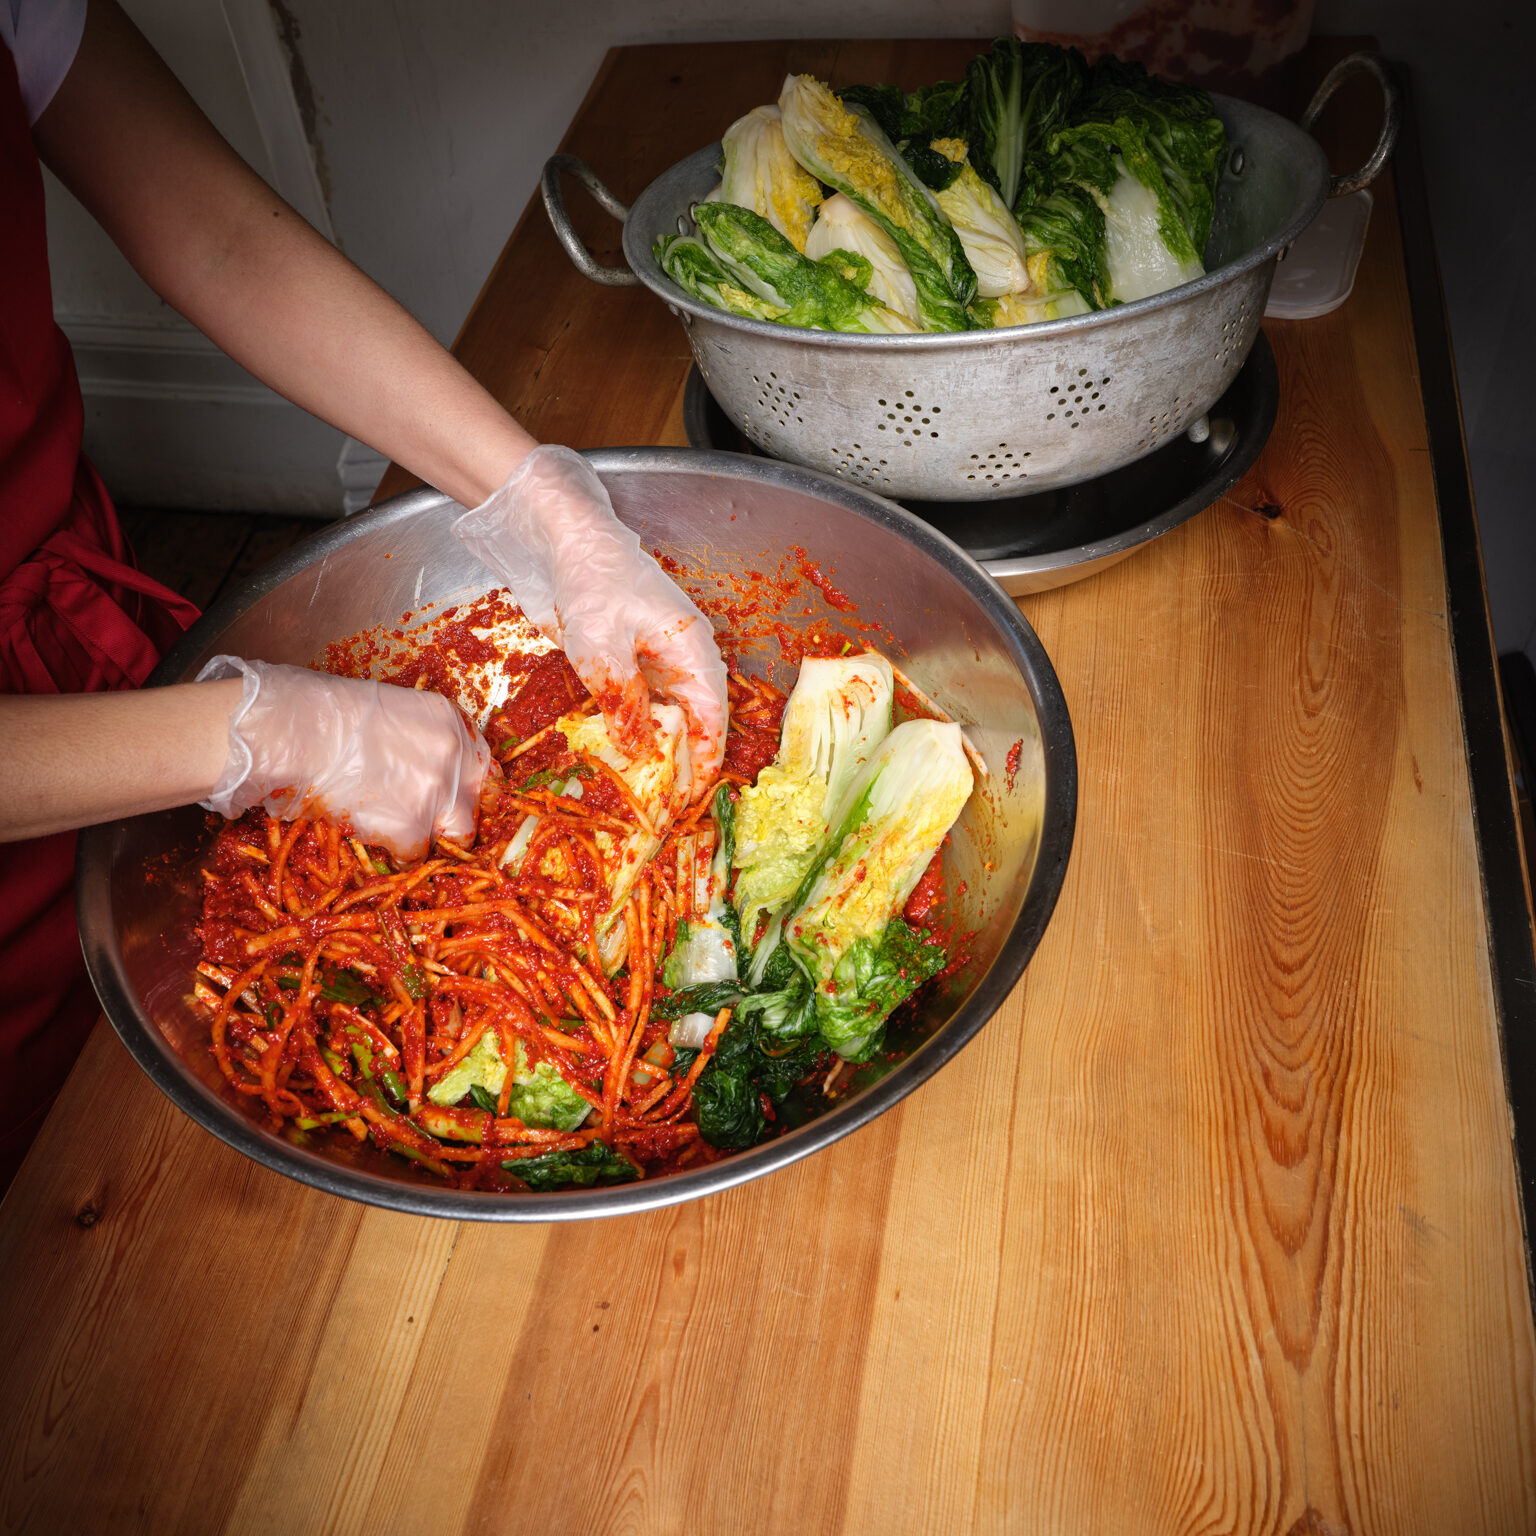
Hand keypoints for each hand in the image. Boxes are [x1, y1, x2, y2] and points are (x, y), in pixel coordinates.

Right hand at [196, 658, 489, 860]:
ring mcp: (437, 793)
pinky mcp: (412, 827)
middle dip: (455, 815)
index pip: (480, 763)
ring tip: (394, 828)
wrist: (293, 733)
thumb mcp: (387, 709)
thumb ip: (416, 738)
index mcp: (448, 719)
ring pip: (457, 834)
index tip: (452, 797)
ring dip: (430, 836)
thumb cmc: (320, 715)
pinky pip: (416, 853)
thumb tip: (417, 765)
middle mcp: (453, 755)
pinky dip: (394, 850)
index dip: (464, 785)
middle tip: (424, 818)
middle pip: (477, 801)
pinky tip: (368, 832)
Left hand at [452, 445, 728, 787]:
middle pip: (694, 723)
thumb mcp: (602, 648)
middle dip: (680, 763)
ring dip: (654, 749)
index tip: (690, 799)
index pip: (713, 721)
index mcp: (694, 652)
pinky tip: (615, 752)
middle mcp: (684, 658)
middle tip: (660, 805)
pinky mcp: (631, 658)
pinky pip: (641, 702)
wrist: (564, 538)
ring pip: (667, 715)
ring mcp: (658, 658)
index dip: (705, 762)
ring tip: (639, 788)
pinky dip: (633, 728)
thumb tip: (641, 753)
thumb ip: (624, 703)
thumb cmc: (592, 579)